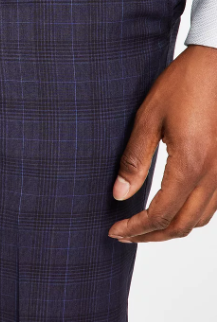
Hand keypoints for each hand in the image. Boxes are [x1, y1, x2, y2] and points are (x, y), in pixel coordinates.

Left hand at [108, 44, 216, 242]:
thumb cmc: (183, 84)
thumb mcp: (148, 118)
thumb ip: (134, 159)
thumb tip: (119, 195)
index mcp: (190, 164)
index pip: (161, 214)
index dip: (136, 228)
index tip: (115, 230)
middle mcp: (213, 174)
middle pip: (182, 225)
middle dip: (151, 236)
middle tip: (125, 234)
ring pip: (201, 219)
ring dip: (171, 229)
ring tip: (144, 227)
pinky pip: (213, 205)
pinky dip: (190, 215)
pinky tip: (171, 207)